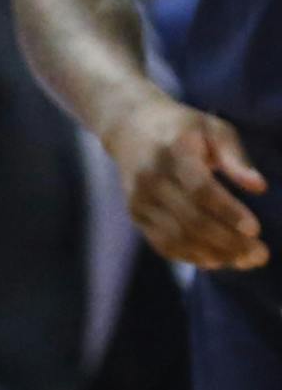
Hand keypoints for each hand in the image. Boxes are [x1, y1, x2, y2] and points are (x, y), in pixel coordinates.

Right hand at [103, 91, 267, 269]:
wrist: (130, 128)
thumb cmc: (183, 128)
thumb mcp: (213, 128)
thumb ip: (235, 157)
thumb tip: (259, 187)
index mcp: (174, 151)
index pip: (200, 189)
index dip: (228, 212)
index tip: (255, 230)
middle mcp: (151, 179)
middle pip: (190, 220)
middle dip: (227, 242)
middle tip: (259, 255)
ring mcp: (140, 200)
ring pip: (177, 238)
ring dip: (212, 255)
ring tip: (243, 261)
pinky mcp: (136, 215)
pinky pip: (163, 244)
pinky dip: (191, 257)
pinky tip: (216, 261)